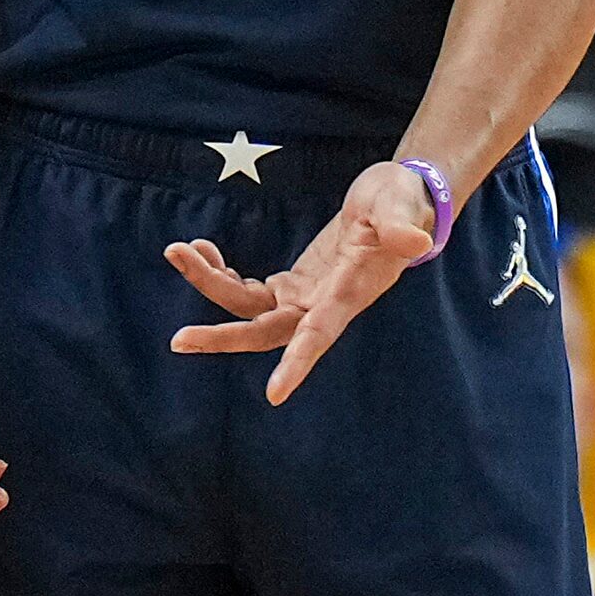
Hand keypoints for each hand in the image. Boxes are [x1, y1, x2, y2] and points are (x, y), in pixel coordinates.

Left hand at [166, 161, 437, 404]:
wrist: (400, 201)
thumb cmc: (402, 200)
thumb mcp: (400, 205)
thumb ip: (400, 225)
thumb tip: (416, 241)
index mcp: (351, 291)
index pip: (321, 333)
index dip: (299, 362)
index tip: (274, 395)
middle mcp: (325, 304)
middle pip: (268, 332)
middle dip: (223, 337)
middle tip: (178, 339)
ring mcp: (308, 297)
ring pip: (250, 309)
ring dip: (210, 285)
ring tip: (177, 250)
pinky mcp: (296, 284)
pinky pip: (250, 293)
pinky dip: (222, 274)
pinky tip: (203, 250)